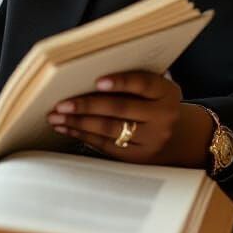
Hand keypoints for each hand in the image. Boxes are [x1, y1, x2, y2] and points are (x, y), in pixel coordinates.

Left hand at [47, 70, 196, 163]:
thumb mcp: (153, 90)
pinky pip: (107, 145)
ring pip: (110, 129)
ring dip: (78, 122)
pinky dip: (83, 135)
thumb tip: (85, 76)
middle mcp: (163, 117)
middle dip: (87, 105)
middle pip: (121, 109)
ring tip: (57, 116)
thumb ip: (130, 82)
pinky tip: (67, 128)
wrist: (176, 136)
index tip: (97, 81)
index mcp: (166, 93)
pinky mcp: (139, 157)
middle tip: (62, 103)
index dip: (120, 82)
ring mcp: (152, 140)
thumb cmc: (153, 103)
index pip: (143, 83)